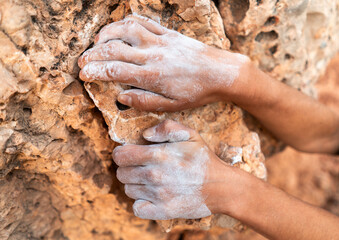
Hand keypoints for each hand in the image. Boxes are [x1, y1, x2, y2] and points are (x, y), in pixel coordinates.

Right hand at [78, 14, 249, 111]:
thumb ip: (144, 101)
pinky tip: (118, 28)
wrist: (220, 73)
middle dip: (93, 55)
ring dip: (106, 34)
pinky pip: (143, 22)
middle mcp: (152, 55)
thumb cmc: (196, 92)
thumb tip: (120, 97)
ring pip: (126, 31)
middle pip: (114, 50)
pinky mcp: (168, 33)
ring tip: (96, 43)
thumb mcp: (172, 105)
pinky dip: (126, 22)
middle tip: (82, 61)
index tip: (83, 75)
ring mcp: (160, 41)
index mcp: (152, 76)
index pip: (115, 71)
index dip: (95, 72)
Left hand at [112, 120, 236, 219]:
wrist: (221, 187)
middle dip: (128, 168)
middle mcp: (154, 176)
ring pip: (128, 190)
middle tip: (141, 166)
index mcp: (158, 155)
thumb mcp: (189, 134)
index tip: (129, 154)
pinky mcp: (162, 211)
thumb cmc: (203, 159)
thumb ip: (166, 127)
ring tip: (149, 180)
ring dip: (135, 184)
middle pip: (121, 173)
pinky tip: (150, 195)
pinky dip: (140, 202)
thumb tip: (145, 135)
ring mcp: (157, 195)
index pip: (121, 155)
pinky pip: (137, 208)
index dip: (121, 153)